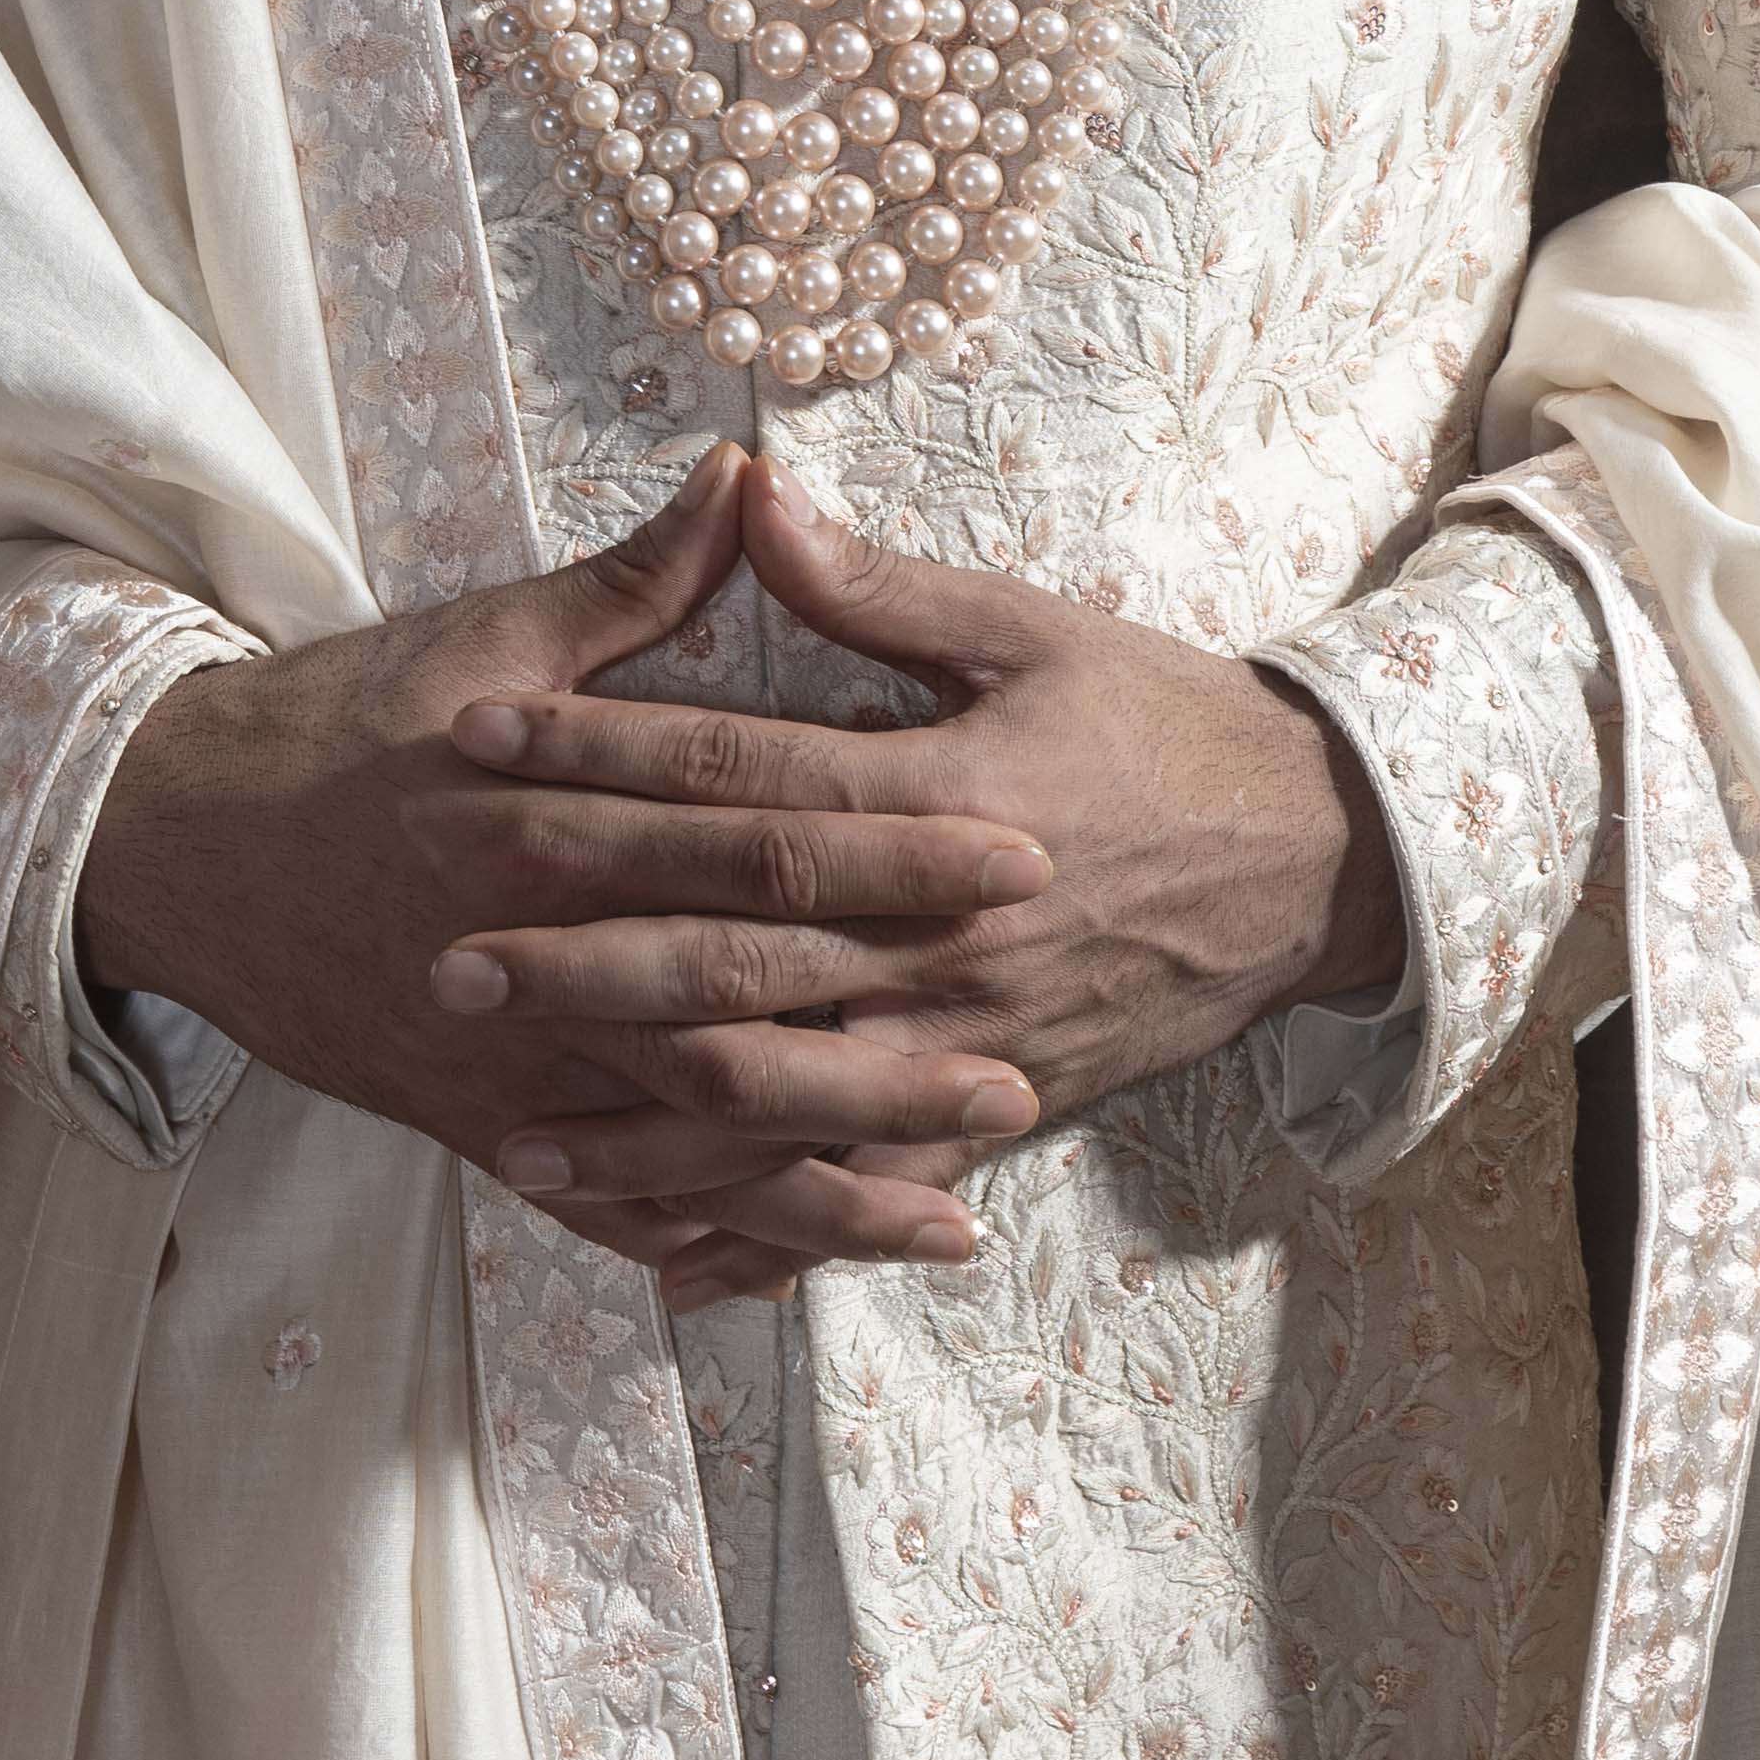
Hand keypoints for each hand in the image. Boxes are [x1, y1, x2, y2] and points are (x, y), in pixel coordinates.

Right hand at [72, 447, 1056, 1297]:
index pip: (767, 837)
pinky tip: (792, 1273)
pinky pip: (602, 1207)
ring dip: (823, 1180)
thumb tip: (752, 475)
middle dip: (893, 1042)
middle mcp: (547, 952)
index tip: (1021, 856)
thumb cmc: (342, 725)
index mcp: (567, 818)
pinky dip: (697, 1245)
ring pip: (691, 1140)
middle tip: (1027, 1061)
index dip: (899, 850)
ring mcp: (508, 1059)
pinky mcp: (471, 1123)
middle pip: (748, 1009)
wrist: (174, 841)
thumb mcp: (488, 636)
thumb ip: (638, 579)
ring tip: (952, 1211)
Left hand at [426, 459, 1402, 1295]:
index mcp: (938, 798)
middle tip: (449, 966)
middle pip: (732, 959)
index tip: (477, 735)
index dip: (598, 751)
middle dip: (580, 968)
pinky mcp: (999, 1113)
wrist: (1310, 854)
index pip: (733, 776)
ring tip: (513, 1145)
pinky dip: (769, 1236)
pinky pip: (865, 1193)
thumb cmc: (1158, 721)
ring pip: (782, 1105)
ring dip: (643, 1134)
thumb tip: (751, 493)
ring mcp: (967, 1044)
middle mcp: (942, 937)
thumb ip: (876, 584)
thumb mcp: (1028, 628)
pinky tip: (668, 1266)